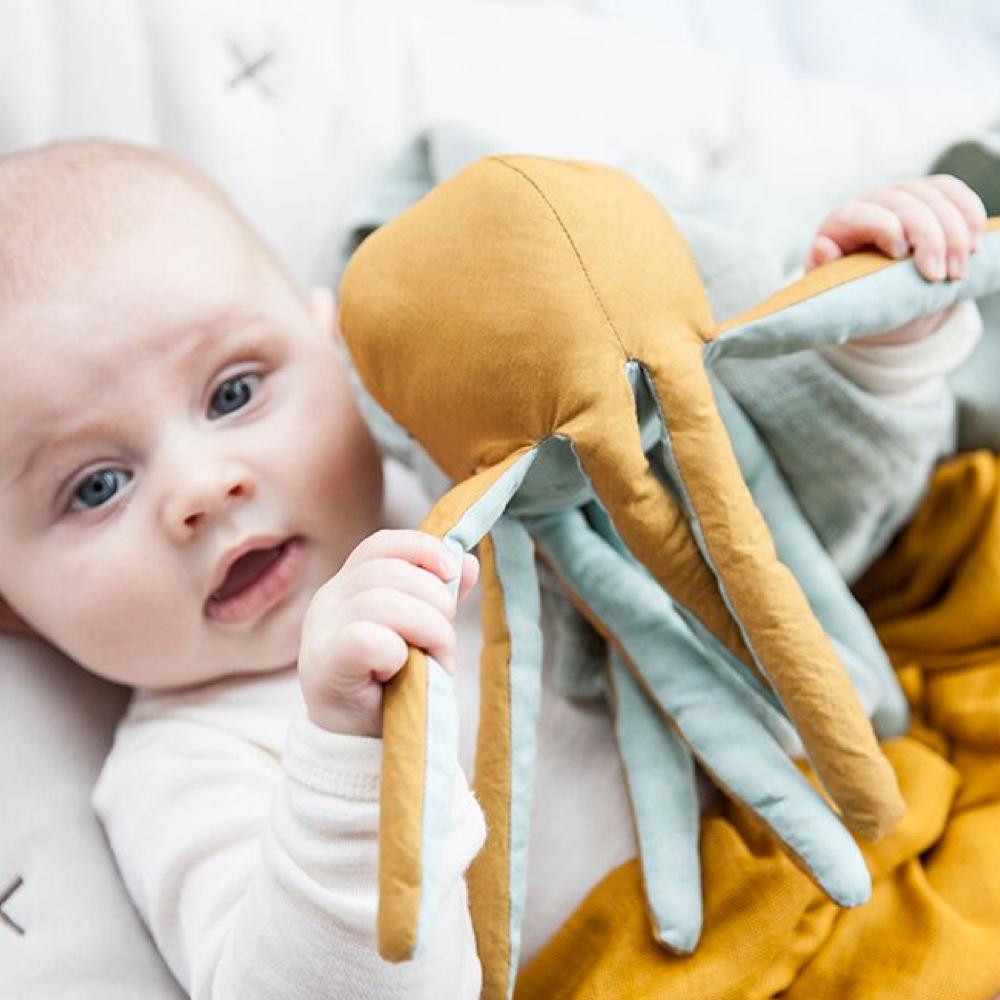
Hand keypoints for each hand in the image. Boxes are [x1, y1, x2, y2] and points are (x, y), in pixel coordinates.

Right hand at [298, 529, 478, 737]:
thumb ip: (438, 598)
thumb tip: (469, 563)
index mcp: (349, 584)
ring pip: (385, 601)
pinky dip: (398, 653)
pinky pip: (368, 638)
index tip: (453, 572)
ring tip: (437, 661)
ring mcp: (321, 630)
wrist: (358, 744)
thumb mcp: (419, 634)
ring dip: (428, 630)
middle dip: (435, 602)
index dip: (422, 549)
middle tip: (445, 643)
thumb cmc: (390, 685)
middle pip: (391, 572)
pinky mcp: (323, 663)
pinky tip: (400, 672)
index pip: (382, 545)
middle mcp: (329, 599)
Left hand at [807, 175, 986, 345]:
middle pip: (907, 203)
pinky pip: (954, 192)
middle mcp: (873, 199)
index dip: (886, 229)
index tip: (901, 257)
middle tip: (940, 277)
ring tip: (959, 272)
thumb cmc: (848, 287)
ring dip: (956, 234)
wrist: (872, 285)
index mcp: (842, 220)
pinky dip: (970, 216)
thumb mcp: (832, 286)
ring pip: (935, 196)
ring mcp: (903, 192)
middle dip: (930, 239)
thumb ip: (826, 269)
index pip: (865, 214)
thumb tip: (821, 246)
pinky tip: (975, 245)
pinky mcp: (930, 194)